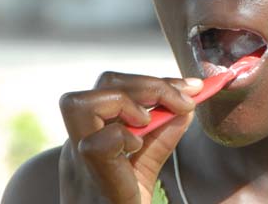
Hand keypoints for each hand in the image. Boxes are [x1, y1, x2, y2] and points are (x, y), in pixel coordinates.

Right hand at [58, 73, 202, 202]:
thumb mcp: (144, 169)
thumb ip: (161, 137)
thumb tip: (185, 106)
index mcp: (89, 139)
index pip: (111, 88)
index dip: (150, 82)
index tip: (190, 89)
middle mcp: (77, 147)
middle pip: (100, 85)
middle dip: (145, 83)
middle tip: (183, 99)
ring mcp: (79, 165)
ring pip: (80, 103)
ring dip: (128, 101)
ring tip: (151, 122)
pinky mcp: (94, 185)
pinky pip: (97, 145)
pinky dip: (122, 136)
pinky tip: (137, 148)